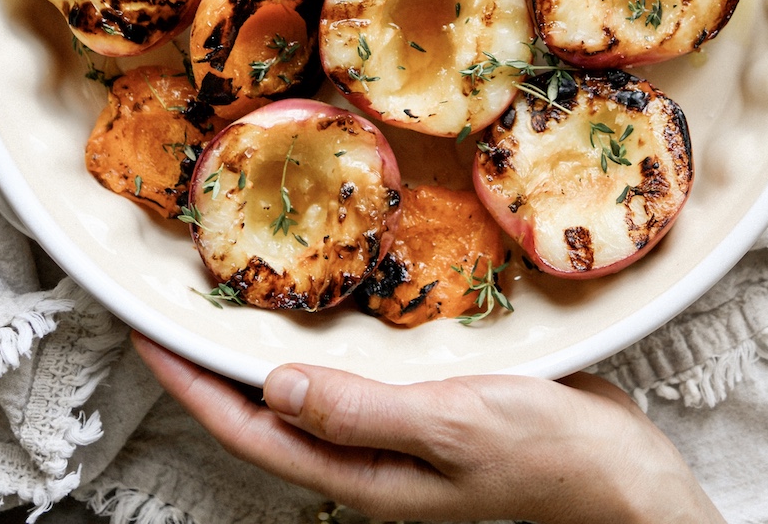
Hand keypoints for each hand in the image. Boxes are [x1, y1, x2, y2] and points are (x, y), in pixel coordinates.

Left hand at [133, 332, 724, 523]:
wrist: (620, 470)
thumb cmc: (547, 455)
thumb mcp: (450, 425)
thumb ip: (361, 409)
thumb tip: (272, 387)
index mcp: (361, 472)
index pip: (250, 429)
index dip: (192, 384)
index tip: (147, 333)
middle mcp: (366, 455)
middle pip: (266, 411)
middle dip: (213, 365)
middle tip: (173, 303)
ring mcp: (396, 430)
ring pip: (308, 388)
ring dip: (264, 346)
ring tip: (229, 295)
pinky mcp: (426, 402)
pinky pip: (355, 371)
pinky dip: (325, 338)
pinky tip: (324, 302)